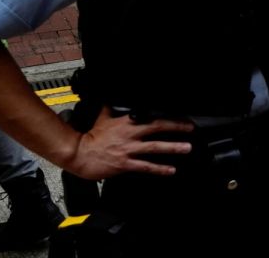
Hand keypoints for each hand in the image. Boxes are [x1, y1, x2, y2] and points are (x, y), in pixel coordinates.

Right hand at [66, 107, 193, 180]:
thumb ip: (112, 107)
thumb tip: (114, 98)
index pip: (152, 117)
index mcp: (126, 122)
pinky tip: (170, 170)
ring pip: (155, 147)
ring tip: (187, 148)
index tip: (181, 118)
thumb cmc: (89, 136)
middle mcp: (130, 135)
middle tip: (191, 129)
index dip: (168, 117)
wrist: (77, 153)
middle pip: (158, 129)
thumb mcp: (103, 116)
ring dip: (172, 148)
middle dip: (176, 128)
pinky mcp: (124, 164)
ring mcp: (128, 150)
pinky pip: (145, 166)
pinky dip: (159, 168)